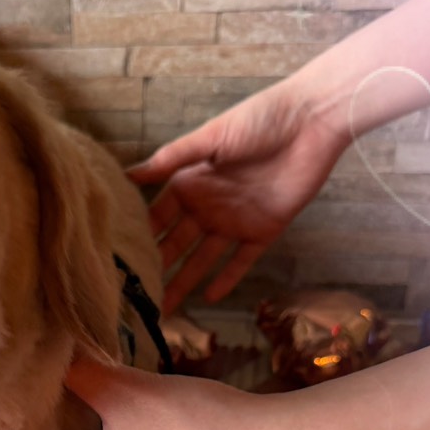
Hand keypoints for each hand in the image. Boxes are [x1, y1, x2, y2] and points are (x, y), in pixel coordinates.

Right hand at [129, 80, 347, 312]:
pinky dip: (227, 279)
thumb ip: (172, 159)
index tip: (118, 260)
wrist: (310, 123)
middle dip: (158, 267)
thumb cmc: (259, 120)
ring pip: (204, 259)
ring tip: (166, 308)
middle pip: (177, 244)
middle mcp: (208, 205)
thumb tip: (128, 174)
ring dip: (185, 281)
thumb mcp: (210, 137)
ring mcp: (234, 221)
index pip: (158, 217)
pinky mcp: (264, 231)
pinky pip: (241, 261)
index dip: (141, 237)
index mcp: (191, 182)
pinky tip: (209, 298)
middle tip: (135, 294)